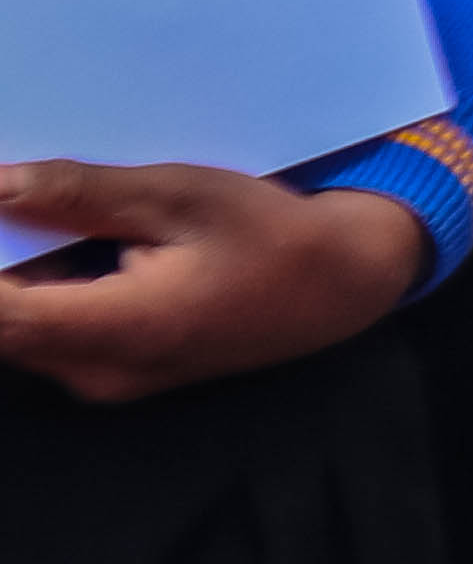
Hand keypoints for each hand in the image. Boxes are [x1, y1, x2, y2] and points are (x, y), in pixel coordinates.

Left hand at [0, 163, 426, 402]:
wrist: (338, 285)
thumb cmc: (270, 233)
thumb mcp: (184, 195)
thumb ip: (84, 194)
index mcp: (116, 330)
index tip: (0, 207)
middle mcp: (94, 372)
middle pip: (3, 323)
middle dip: (5, 254)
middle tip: (23, 196)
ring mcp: (102, 380)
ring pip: (22, 329)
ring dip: (22, 272)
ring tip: (69, 212)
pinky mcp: (113, 372)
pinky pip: (52, 333)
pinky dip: (48, 287)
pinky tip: (87, 241)